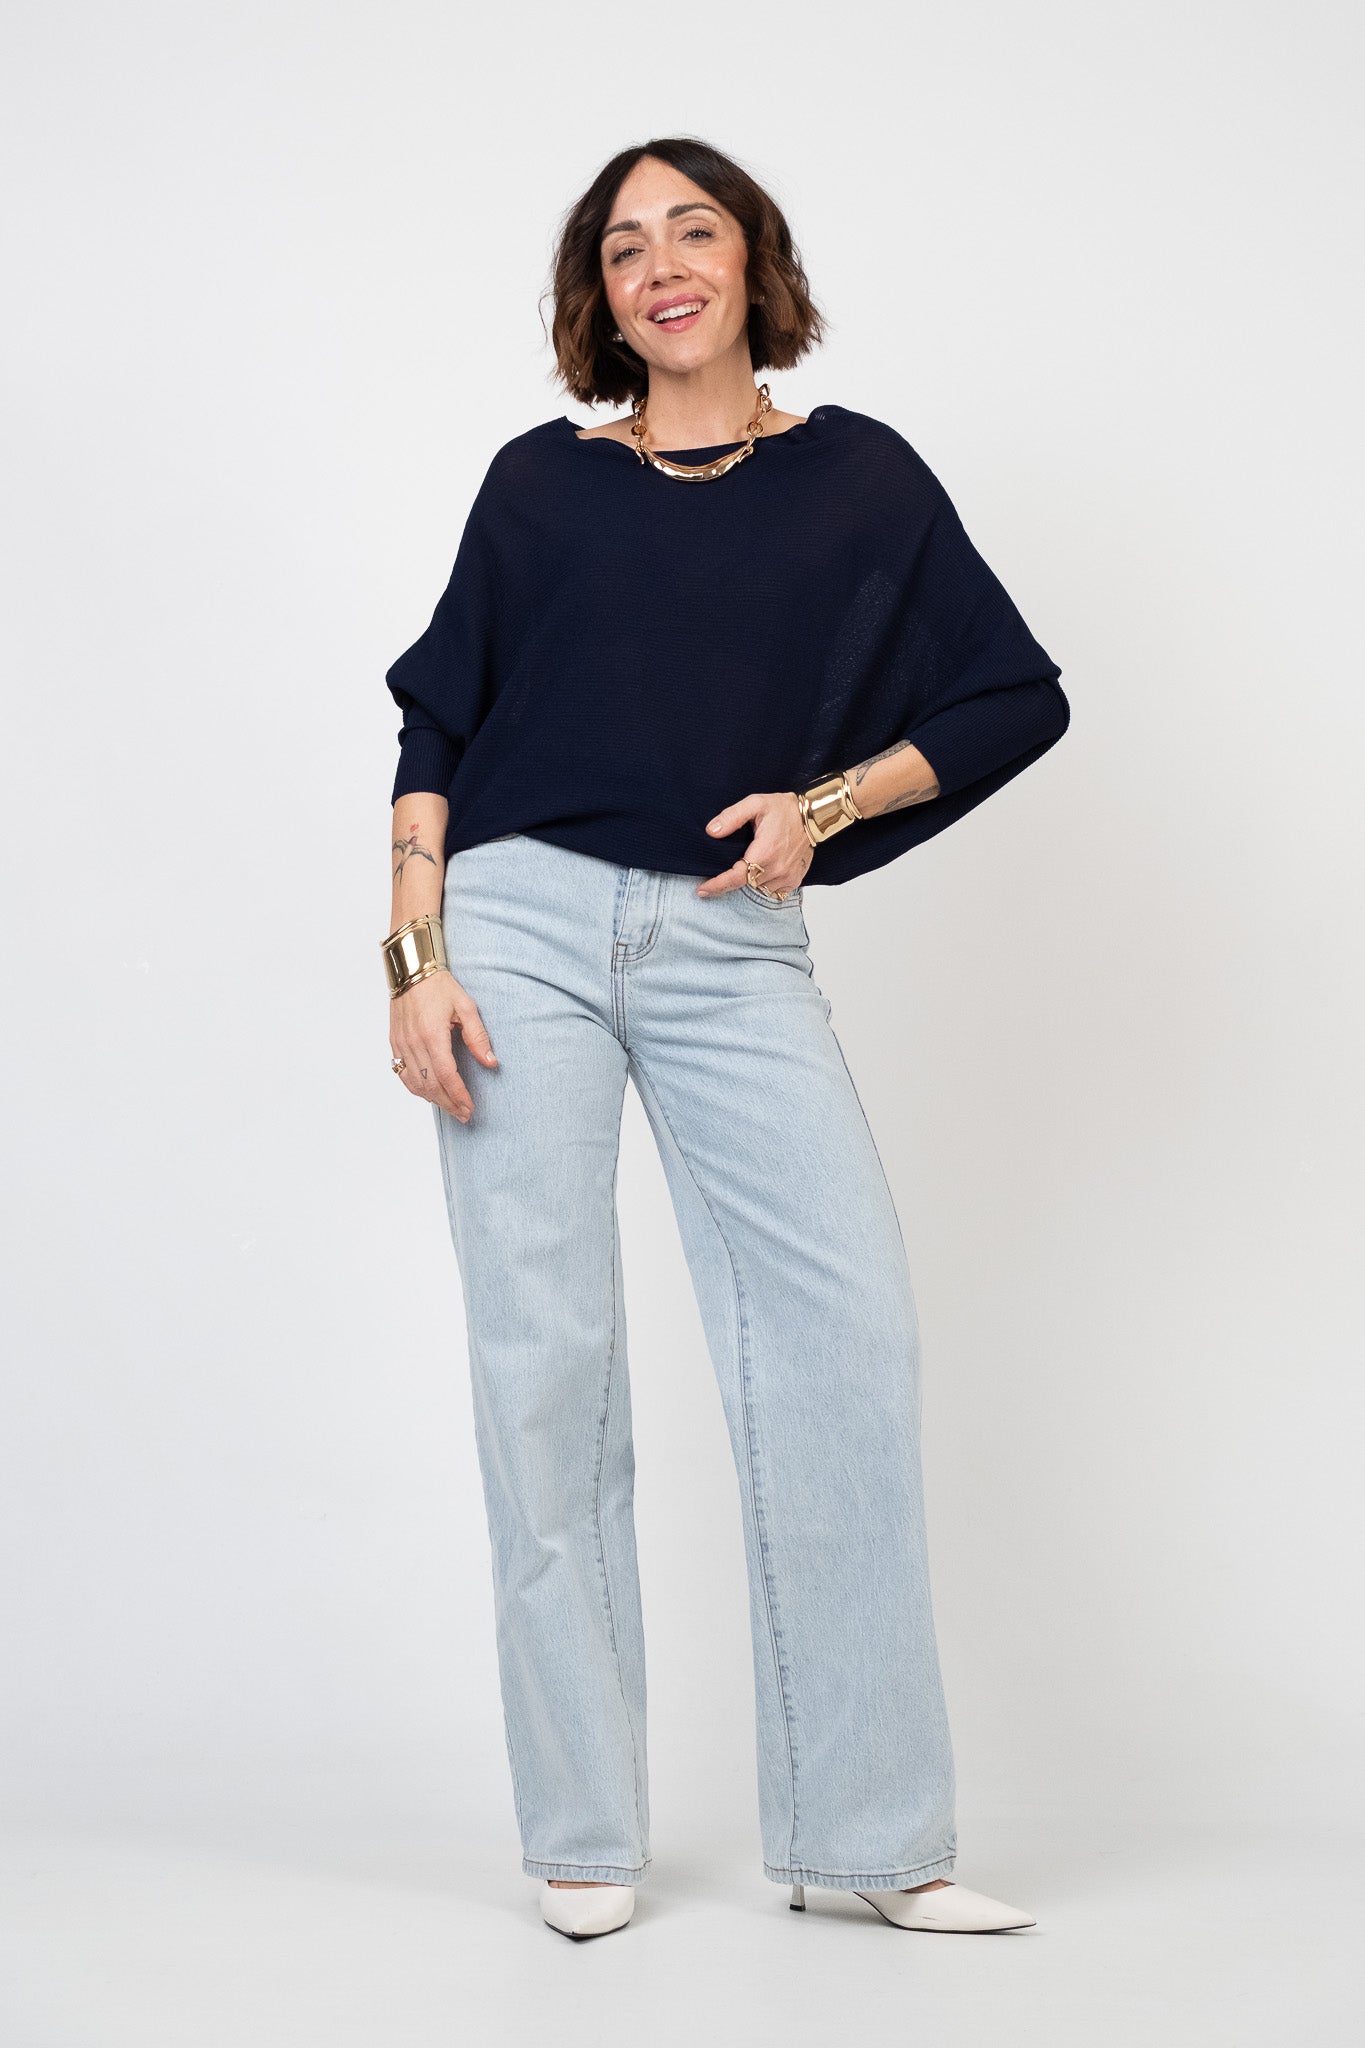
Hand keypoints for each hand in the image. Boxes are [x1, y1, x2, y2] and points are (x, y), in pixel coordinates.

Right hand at [389, 969, 497, 1121]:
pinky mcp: (394, 1043)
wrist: (410, 972)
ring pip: (415, 1083)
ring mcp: (401, 1044)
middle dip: (448, 1103)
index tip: (469, 1108)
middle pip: (430, 1085)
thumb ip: (478, 1036)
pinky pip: (402, 1073)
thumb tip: (491, 1062)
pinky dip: (416, 1088)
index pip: (446, 1075)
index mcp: (432, 1034)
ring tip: (450, 1107)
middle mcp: (413, 1043)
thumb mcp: (466, 1006)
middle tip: (464, 1114)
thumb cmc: (439, 986)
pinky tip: (429, 1093)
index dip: (458, 1095)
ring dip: (433, 1099)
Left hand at [697, 791, 811, 898]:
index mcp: (765, 852)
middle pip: (745, 885)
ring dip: (749, 882)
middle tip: (718, 875)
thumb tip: (711, 831)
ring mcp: (787, 876)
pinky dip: (764, 885)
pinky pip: (774, 891)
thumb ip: (731, 817)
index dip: (717, 885)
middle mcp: (777, 868)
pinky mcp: (794, 879)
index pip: (737, 877)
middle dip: (731, 881)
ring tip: (745, 867)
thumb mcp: (755, 804)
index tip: (702, 890)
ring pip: (758, 889)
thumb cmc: (784, 809)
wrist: (813, 816)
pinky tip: (761, 872)